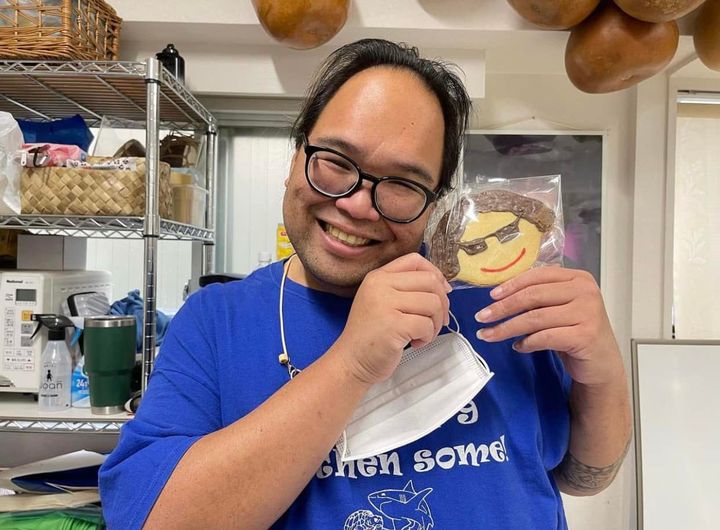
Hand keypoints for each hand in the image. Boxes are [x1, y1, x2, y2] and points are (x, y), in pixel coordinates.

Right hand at [335, 253, 450, 384]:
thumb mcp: (383, 301)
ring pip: (433, 303)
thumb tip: (444, 286)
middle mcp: (380, 285)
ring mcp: (385, 304)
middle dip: (442, 303)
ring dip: (436, 323)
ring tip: (423, 334)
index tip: (441, 292)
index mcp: (378, 276)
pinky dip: (428, 337)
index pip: (414, 260)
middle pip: (430, 281)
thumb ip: (406, 289)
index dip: (435, 274)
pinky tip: (416, 343)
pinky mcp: (393, 325)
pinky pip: (427, 324)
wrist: (352, 362)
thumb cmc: (372, 334)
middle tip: (436, 322)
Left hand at [474, 267, 622, 386]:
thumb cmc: (576, 333)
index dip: (511, 285)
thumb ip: (540, 297)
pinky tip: (518, 347)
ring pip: (535, 318)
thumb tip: (498, 296)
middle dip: (503, 308)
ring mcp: (588, 313)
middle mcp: (586, 292)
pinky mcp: (586, 336)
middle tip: (482, 317)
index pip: (538, 276)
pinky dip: (527, 343)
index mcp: (578, 278)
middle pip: (533, 296)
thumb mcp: (559, 309)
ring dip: (507, 328)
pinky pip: (545, 337)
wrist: (602, 364)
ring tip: (489, 335)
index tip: (491, 296)